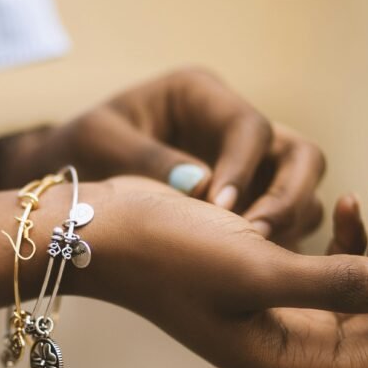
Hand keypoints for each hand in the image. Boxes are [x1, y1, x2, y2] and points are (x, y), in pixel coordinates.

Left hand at [4, 68, 326, 245]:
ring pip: (301, 192)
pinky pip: (282, 224)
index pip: (249, 127)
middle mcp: (232, 128)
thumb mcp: (98, 143)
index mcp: (200, 95)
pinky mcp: (247, 204)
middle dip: (288, 197)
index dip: (243, 168)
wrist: (65, 182)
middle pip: (300, 155)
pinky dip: (276, 246)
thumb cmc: (77, 151)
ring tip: (253, 260)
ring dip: (287, 225)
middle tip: (255, 238)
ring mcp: (248, 167)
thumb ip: (147, 160)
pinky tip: (248, 272)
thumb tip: (203, 187)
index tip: (220, 208)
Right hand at [78, 177, 367, 367]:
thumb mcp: (254, 268)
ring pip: (360, 286)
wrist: (105, 228)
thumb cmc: (168, 252)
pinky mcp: (265, 278)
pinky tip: (345, 202)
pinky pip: (329, 265)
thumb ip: (334, 283)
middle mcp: (287, 344)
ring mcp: (276, 313)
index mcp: (286, 361)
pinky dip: (347, 234)